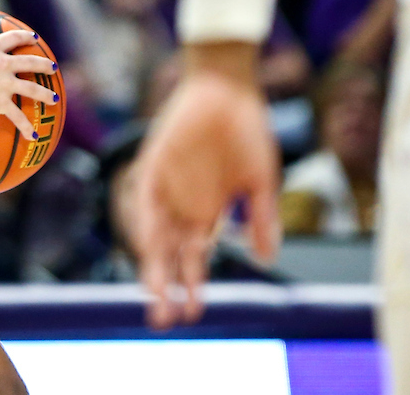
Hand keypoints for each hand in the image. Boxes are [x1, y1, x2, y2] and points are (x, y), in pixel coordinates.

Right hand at [0, 16, 59, 140]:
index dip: (25, 36)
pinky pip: (17, 117)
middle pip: (30, 62)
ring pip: (32, 88)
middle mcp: (3, 65)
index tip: (34, 38)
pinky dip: (26, 127)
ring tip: (55, 99)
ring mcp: (5, 85)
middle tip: (53, 68)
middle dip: (44, 64)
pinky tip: (34, 135)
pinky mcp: (1, 103)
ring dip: (45, 94)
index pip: (14, 38)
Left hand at [133, 43, 280, 329]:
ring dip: (153, 265)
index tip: (195, 313)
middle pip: (171, 254)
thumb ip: (261, 219)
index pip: (196, 258)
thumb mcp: (261, 180)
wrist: (228, 89)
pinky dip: (146, 224)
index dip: (194, 285)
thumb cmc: (248, 131)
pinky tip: (149, 248)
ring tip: (154, 297)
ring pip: (155, 235)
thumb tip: (265, 260)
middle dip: (167, 287)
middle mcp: (184, 205)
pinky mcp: (153, 165)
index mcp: (209, 212)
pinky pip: (144, 201)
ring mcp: (167, 186)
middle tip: (165, 320)